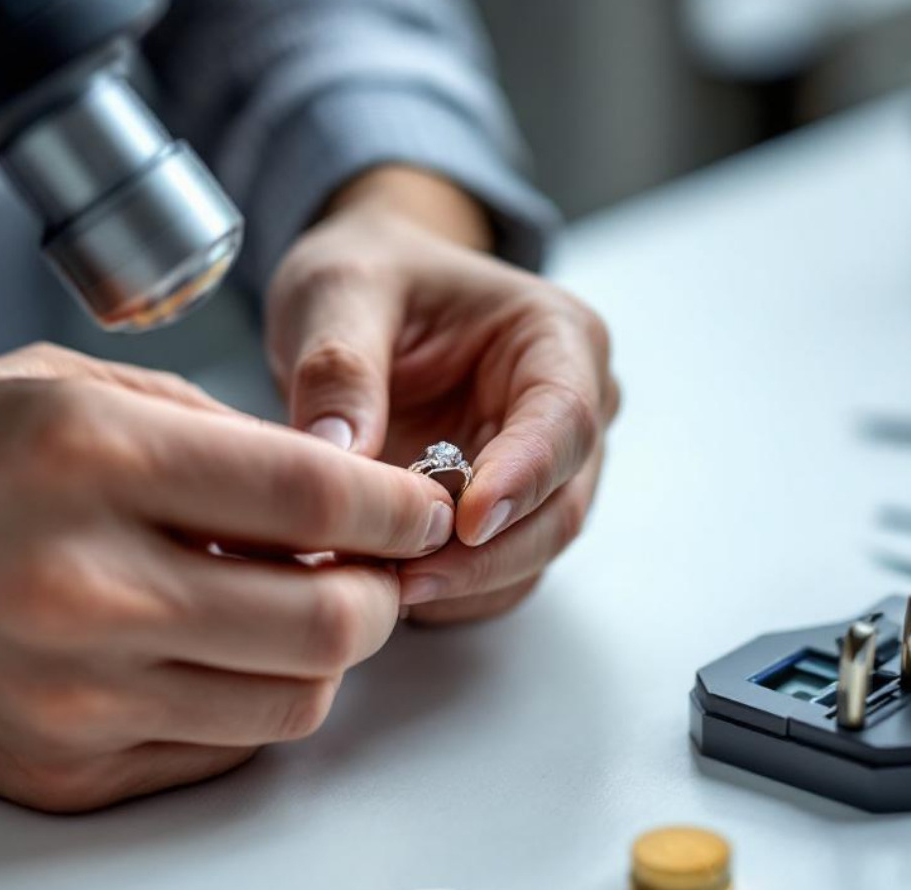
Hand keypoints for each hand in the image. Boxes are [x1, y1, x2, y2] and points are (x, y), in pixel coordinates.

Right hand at [0, 343, 454, 810]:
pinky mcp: (64, 772)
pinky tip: (219, 654)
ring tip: (296, 609)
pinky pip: (220, 752)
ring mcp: (75, 697)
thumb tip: (336, 492)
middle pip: (326, 622)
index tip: (423, 507)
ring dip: (324, 656)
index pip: (312, 498)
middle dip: (382, 595)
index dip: (397, 506)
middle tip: (374, 570)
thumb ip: (216, 435)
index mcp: (93, 459)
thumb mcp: (72, 390)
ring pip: (291, 702)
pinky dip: (249, 703)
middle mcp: (87, 587)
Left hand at [266, 167, 618, 623]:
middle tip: (401, 579)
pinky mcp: (510, 516)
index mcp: (556, 336)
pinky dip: (449, 593)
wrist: (362, 297)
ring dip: (463, 583)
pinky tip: (385, 589)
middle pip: (561, 506)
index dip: (521, 479)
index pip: (564, 420)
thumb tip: (340, 454)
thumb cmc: (367, 276)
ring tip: (378, 588)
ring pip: (533, 554)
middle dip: (485, 554)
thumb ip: (339, 366)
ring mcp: (548, 470)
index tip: (465, 525)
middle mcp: (574, 409)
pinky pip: (495, 576)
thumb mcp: (335, 291)